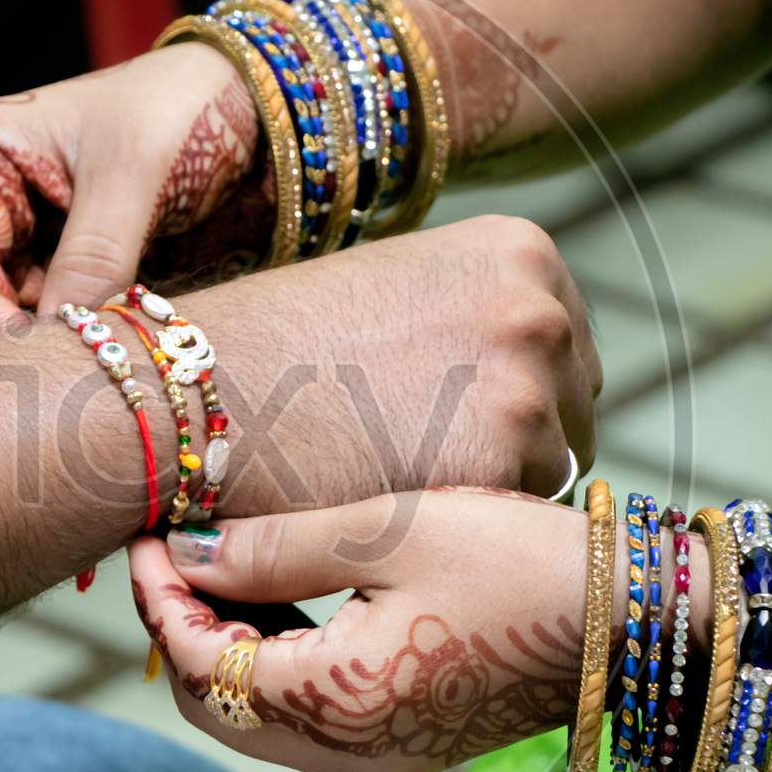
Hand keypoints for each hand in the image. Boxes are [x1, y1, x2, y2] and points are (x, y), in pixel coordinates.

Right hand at [0, 42, 265, 333]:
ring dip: (52, 325)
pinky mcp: (63, 250)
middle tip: (68, 356)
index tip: (24, 347)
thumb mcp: (133, 177)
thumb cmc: (176, 110)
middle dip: (17, 319)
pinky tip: (109, 330)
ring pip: (15, 299)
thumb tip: (60, 332)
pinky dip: (77, 319)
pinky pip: (54, 301)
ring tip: (100, 341)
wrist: (237, 102)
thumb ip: (93, 255)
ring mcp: (27, 222)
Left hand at [128, 488, 587, 771]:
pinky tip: (283, 596)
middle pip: (209, 701)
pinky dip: (271, 660)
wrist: (633, 624)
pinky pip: (299, 716)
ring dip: (222, 642)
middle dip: (178, 623)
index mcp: (335, 705)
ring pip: (249, 713)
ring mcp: (372, 763)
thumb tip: (185, 550)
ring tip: (225, 558)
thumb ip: (274, 548)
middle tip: (178, 545)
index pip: (192, 662)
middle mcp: (344, 758)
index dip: (156, 594)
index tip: (149, 530)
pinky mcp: (397, 749)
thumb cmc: (522, 564)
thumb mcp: (391, 533)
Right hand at [175, 216, 599, 513]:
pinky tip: (399, 502)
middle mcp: (540, 307)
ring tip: (401, 478)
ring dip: (491, 484)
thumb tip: (503, 368)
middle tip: (427, 456)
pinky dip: (462, 520)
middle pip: (569, 403)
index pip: (561, 338)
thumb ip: (463, 318)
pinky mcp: (500, 462)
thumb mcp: (389, 290)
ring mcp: (528, 385)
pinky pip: (511, 514)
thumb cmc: (273, 345)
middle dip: (512, 436)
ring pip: (548, 466)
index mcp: (519, 250)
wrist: (202, 392)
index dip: (509, 385)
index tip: (454, 411)